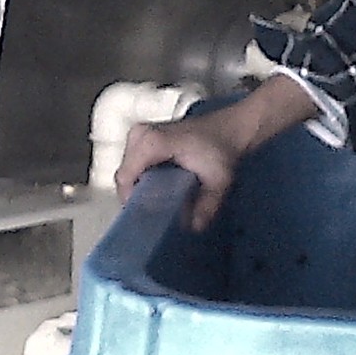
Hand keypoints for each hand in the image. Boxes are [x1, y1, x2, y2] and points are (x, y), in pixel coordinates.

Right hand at [114, 73, 320, 233]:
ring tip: (160, 197)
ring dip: (140, 186)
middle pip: (125, 175)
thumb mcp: (219, 180)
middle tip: (158, 208)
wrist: (230, 127)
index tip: (149, 213)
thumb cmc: (222, 149)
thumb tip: (195, 227)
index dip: (133, 199)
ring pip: (128, 170)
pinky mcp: (142, 136)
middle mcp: (140, 134)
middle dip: (137, 194)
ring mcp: (139, 133)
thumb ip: (208, 205)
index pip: (125, 178)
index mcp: (151, 142)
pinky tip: (160, 185)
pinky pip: (133, 163)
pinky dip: (143, 177)